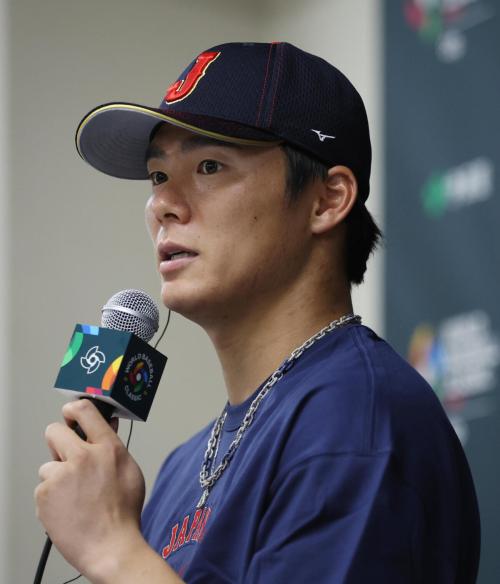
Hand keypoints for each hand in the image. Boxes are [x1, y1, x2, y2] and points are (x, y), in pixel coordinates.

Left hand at [35, 399, 145, 580]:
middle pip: (55, 431)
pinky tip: (67, 507)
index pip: (85, 411)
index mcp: (107, 448)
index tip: (70, 412)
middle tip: (66, 456)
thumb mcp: (130, 470)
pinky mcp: (45, 495)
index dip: (73, 408)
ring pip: (48, 465)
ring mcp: (61, 476)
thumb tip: (106, 426)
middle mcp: (83, 457)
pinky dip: (51, 496)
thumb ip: (114, 446)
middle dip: (58, 441)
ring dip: (57, 476)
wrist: (109, 546)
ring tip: (74, 494)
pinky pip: (43, 488)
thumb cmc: (123, 512)